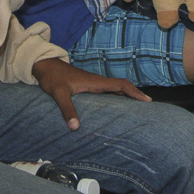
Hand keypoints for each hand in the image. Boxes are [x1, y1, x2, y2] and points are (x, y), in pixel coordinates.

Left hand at [32, 57, 150, 129]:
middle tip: (148, 107)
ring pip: (115, 89)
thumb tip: (75, 127)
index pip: (120, 85)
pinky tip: (117, 107)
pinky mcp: (88, 86)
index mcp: (94, 81)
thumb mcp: (59, 94)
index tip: (147, 100)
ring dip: (127, 96)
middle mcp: (97, 82)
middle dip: (135, 95)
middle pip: (122, 87)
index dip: (134, 92)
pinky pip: (108, 92)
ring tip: (138, 109)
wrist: (45, 66)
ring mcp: (93, 84)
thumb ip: (67, 109)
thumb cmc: (53, 78)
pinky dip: (117, 97)